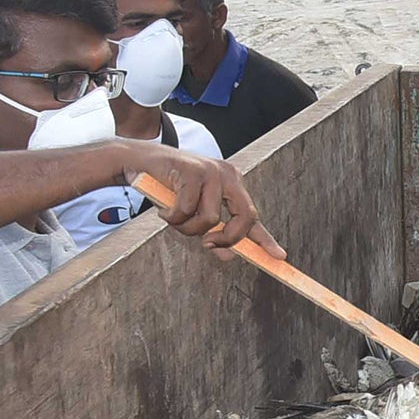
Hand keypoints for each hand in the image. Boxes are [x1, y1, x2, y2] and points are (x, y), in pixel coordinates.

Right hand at [120, 142, 285, 257]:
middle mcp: (228, 175)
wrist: (138, 162)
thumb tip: (228, 255)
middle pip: (244, 218)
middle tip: (206, 245)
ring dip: (188, 228)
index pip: (253, 216)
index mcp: (233, 184)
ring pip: (211, 220)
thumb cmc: (168, 188)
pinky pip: (187, 211)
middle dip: (226, 239)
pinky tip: (163, 209)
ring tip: (173, 218)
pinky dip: (172, 217)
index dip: (265, 239)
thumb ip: (213, 231)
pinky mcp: (193, 172)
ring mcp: (212, 171)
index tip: (279, 256)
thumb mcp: (194, 212)